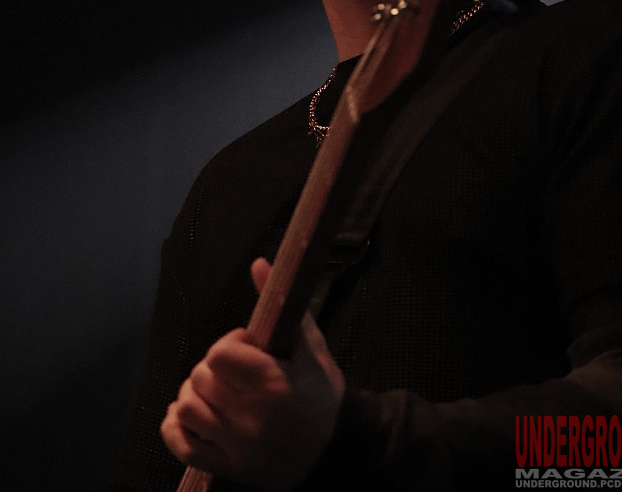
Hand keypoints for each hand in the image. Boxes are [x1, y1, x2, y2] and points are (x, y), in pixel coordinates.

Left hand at [160, 258, 344, 489]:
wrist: (336, 450)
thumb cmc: (322, 392)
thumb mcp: (310, 346)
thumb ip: (281, 305)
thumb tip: (258, 263)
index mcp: (273, 383)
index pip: (220, 354)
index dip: (229, 344)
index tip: (246, 346)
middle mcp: (252, 417)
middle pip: (200, 378)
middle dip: (213, 367)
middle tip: (234, 370)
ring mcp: (238, 447)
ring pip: (187, 409)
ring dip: (194, 393)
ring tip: (214, 390)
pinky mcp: (229, 468)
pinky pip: (182, 447)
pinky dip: (175, 427)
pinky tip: (186, 414)